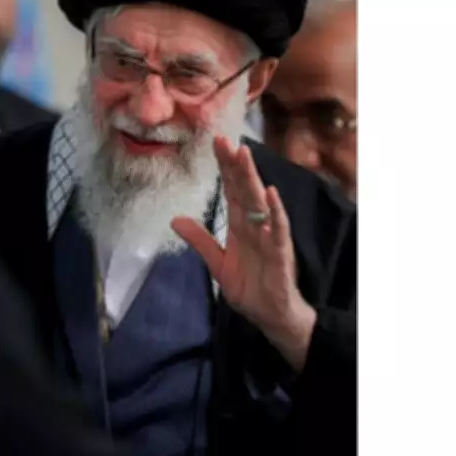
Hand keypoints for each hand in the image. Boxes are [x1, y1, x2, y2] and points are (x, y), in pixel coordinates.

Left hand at [171, 136, 316, 371]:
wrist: (270, 316)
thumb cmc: (250, 287)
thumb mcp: (218, 263)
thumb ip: (200, 240)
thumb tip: (175, 219)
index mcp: (240, 225)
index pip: (231, 189)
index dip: (225, 167)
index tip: (216, 142)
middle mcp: (255, 224)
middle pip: (243, 188)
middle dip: (234, 164)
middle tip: (224, 139)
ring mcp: (269, 235)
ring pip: (259, 201)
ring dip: (252, 178)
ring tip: (243, 154)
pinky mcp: (280, 252)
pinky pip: (279, 228)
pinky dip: (275, 211)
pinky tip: (271, 193)